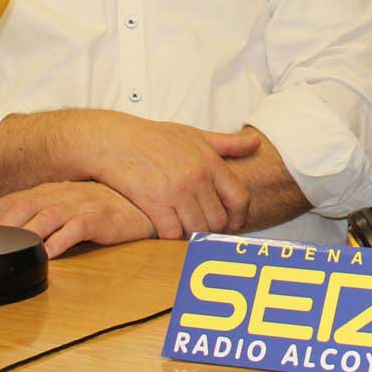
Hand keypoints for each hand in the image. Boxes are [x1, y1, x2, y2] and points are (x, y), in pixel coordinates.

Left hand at [0, 181, 154, 258]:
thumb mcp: (62, 209)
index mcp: (48, 192)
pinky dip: (61, 240)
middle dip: (2, 228)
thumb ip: (35, 219)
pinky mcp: (101, 218)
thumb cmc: (97, 210)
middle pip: (24, 207)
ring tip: (12, 252)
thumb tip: (2, 241)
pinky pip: (77, 227)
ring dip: (27, 235)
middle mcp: (61, 195)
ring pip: (48, 216)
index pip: (12, 202)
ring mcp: (81, 205)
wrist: (138, 205)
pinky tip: (49, 253)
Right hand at [78, 114, 260, 238]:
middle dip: (214, 230)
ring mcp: (176, 192)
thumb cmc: (155, 138)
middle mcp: (197, 178)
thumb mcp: (195, 135)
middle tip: (206, 232)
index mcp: (210, 162)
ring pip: (197, 229)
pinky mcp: (154, 203)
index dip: (239, 217)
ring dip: (194, 236)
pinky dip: (173, 236)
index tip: (232, 225)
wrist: (115, 140)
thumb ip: (227, 143)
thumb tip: (256, 142)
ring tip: (189, 233)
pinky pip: (172, 232)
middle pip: (218, 219)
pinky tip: (169, 231)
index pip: (239, 198)